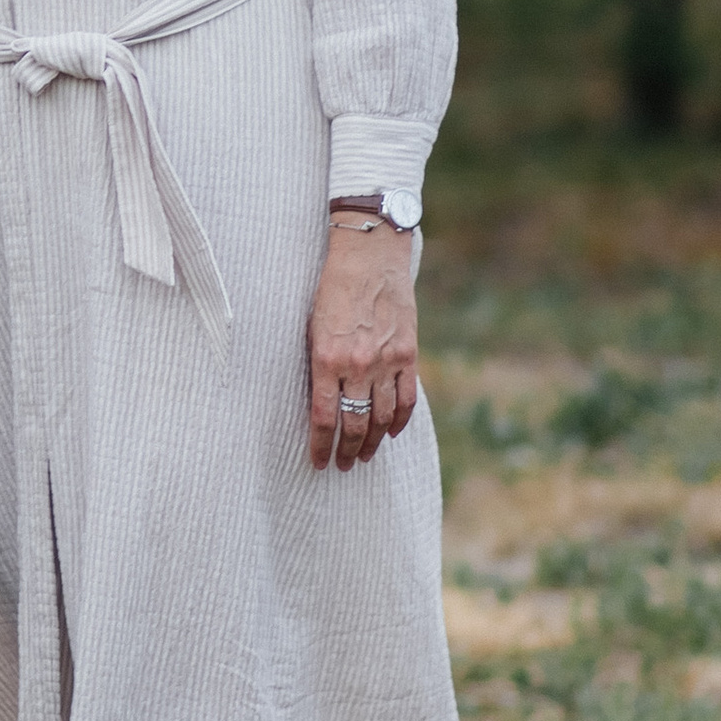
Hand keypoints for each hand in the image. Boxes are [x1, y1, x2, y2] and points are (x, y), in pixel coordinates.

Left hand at [306, 221, 418, 470]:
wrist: (368, 255)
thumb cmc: (332, 287)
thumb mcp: (312, 326)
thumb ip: (318, 364)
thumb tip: (319, 402)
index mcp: (327, 358)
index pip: (324, 418)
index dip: (321, 446)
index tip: (318, 462)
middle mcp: (357, 364)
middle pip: (353, 424)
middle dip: (346, 450)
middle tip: (343, 465)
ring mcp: (387, 360)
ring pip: (381, 417)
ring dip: (371, 441)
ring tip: (363, 455)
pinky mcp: (408, 353)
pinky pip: (406, 398)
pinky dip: (398, 421)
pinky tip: (389, 432)